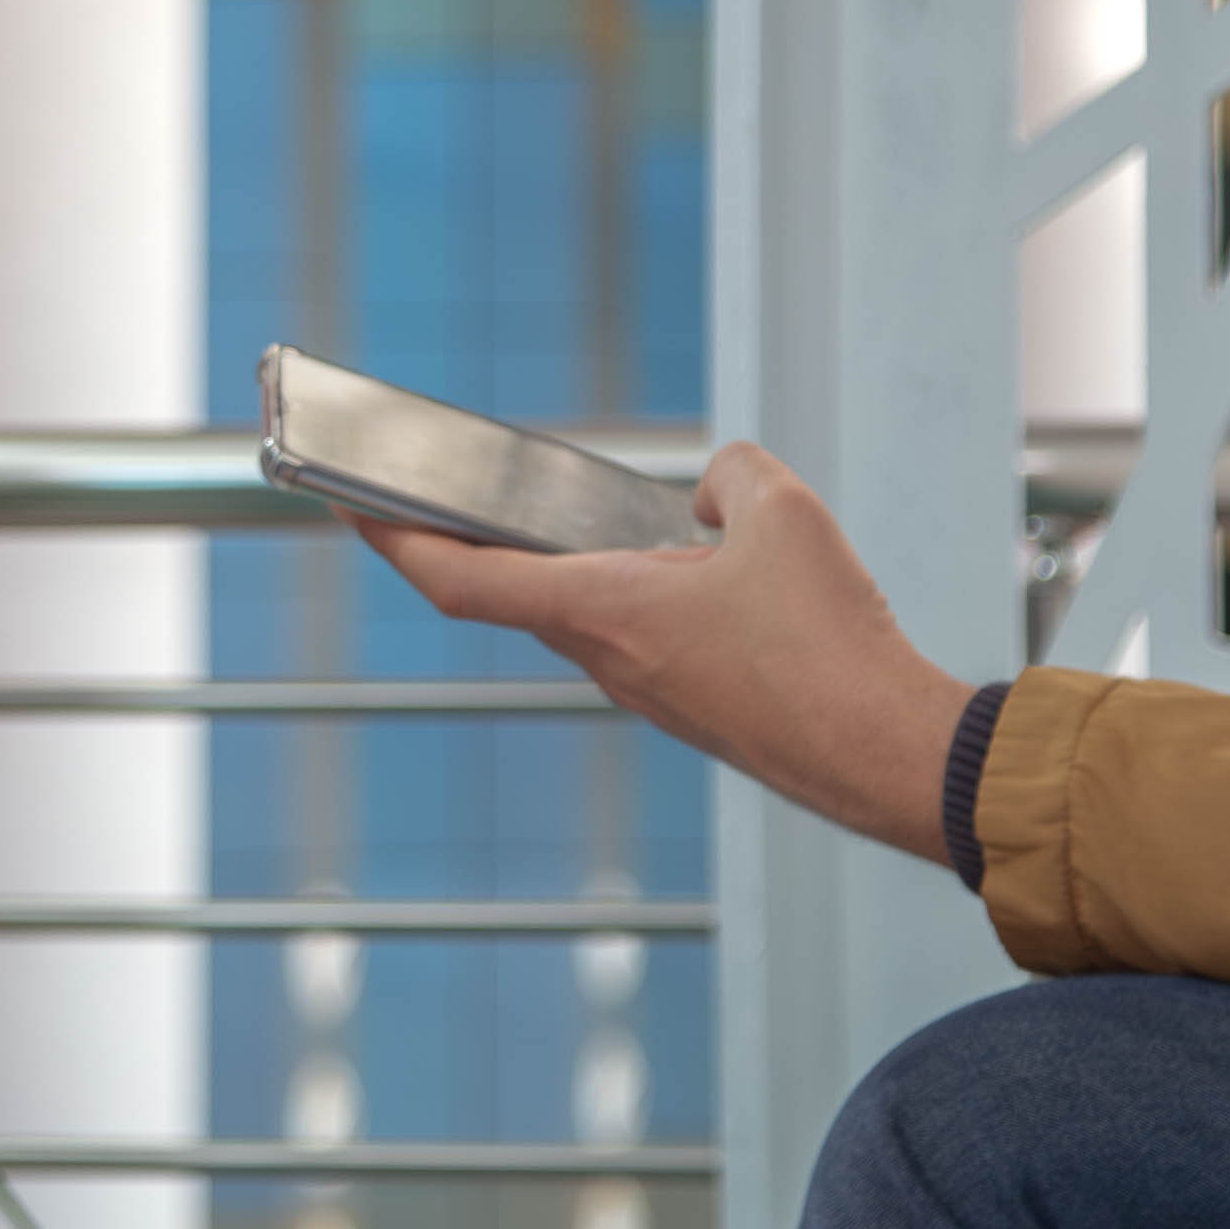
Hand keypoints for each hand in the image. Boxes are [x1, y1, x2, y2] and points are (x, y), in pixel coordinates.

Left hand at [352, 443, 971, 866]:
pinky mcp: (691, 709)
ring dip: (576, 567)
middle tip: (447, 490)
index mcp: (604, 608)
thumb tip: (710, 492)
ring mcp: (648, 692)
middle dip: (478, 541)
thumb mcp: (782, 513)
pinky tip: (694, 570)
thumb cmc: (828, 644)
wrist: (883, 753)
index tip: (345, 505)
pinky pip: (642, 638)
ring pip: (588, 613)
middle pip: (517, 591)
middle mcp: (608, 659)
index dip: (393, 539)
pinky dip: (640, 596)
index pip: (460, 579)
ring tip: (592, 514)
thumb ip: (729, 476)